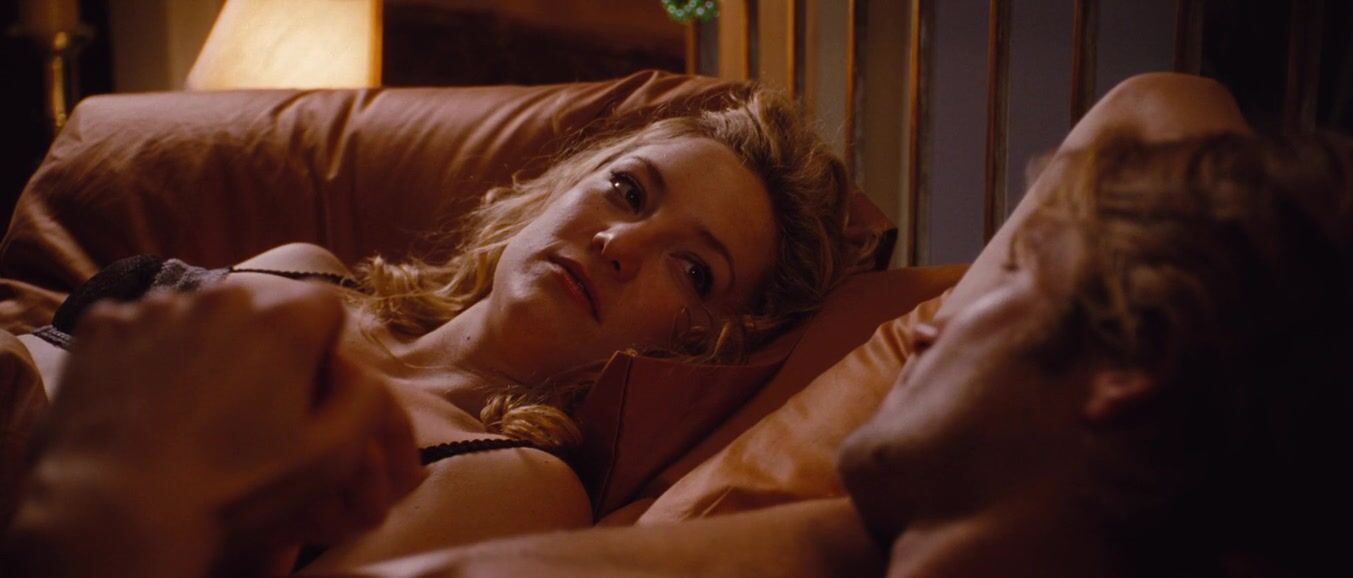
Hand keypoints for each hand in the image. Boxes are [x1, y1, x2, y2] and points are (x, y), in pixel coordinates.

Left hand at [6, 283, 420, 576]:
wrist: (116, 512)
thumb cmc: (235, 489)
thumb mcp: (331, 457)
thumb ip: (367, 400)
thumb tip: (363, 372)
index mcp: (285, 320)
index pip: (324, 306)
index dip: (321, 350)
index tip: (304, 391)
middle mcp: (223, 295)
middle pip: (261, 308)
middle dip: (264, 346)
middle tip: (250, 407)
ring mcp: (156, 306)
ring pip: (201, 316)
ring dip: (208, 349)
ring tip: (194, 410)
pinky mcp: (102, 326)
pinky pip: (141, 328)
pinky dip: (149, 355)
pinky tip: (147, 403)